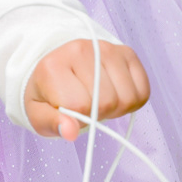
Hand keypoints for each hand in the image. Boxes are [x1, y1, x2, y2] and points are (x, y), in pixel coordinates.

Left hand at [23, 39, 149, 140]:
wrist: (58, 69)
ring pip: (127, 98)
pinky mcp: (127, 53)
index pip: (79, 105)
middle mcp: (81, 50)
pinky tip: (113, 94)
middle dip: (96, 114)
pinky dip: (131, 101)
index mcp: (53, 66)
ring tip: (97, 100)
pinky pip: (142, 91)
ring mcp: (108, 48)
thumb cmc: (48, 95)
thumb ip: (52, 124)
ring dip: (115, 108)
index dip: (77, 118)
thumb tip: (70, 132)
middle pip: (106, 102)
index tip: (67, 112)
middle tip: (83, 107)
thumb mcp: (38, 114)